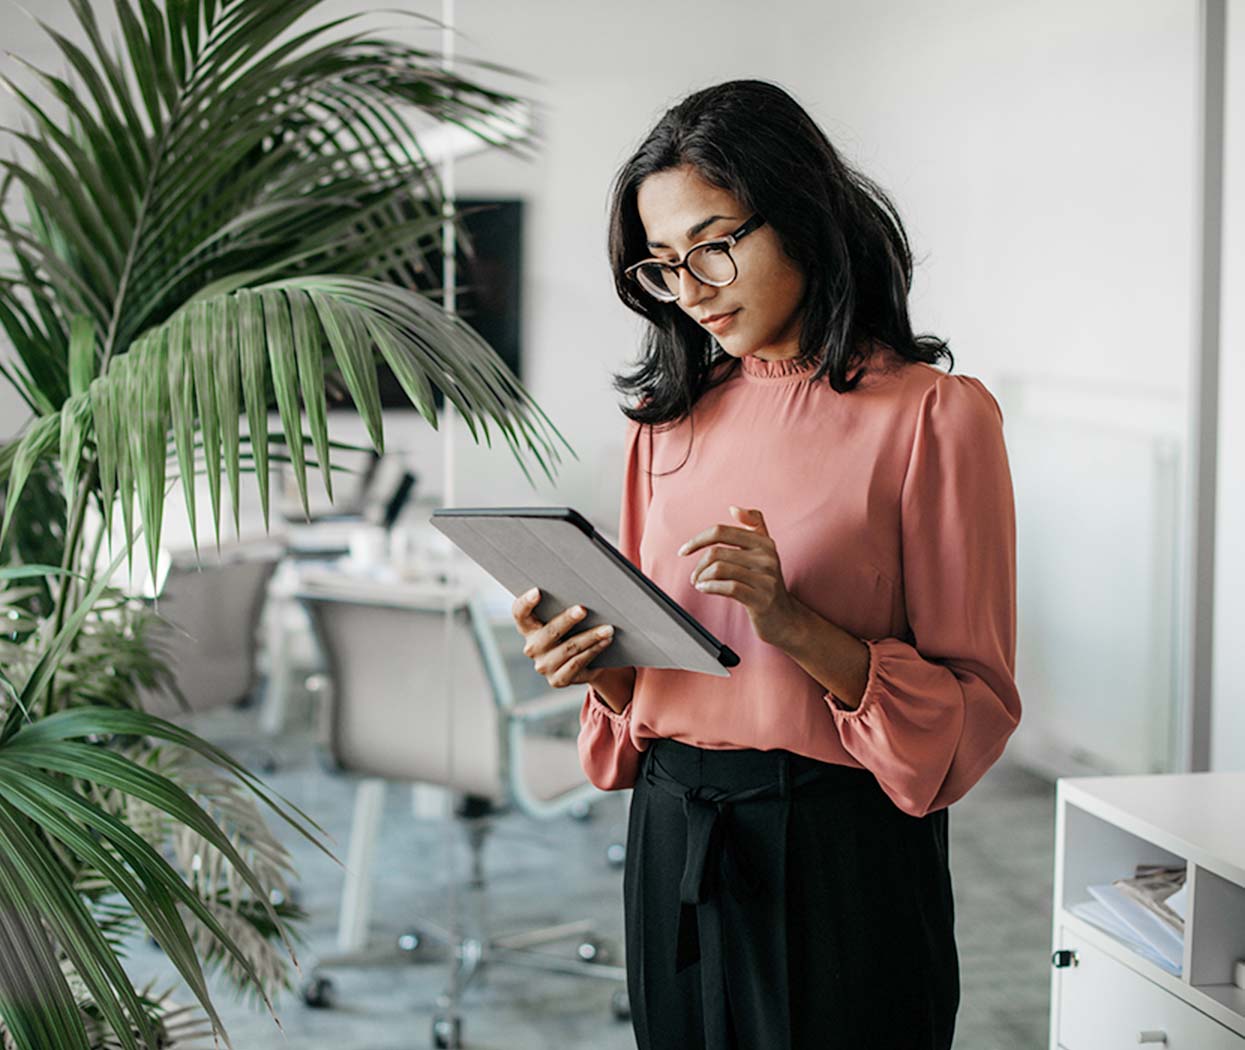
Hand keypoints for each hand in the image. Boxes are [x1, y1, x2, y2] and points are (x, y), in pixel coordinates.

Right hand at [510, 588, 619, 689]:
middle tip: (583, 609)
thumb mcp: (564, 620)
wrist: (582, 664)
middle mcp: (532, 647)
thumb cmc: (572, 632)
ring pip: (569, 648)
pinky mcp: (558, 680)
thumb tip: (585, 592)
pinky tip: (605, 641)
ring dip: (591, 637)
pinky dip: (594, 650)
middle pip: (550, 632)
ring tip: (608, 628)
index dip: (526, 603)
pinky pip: (577, 663)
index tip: (537, 591)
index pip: (520, 613)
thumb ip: (563, 608)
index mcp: (528, 628)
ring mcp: (544, 666)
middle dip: (568, 619)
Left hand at [678, 505, 798, 646]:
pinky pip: (728, 587)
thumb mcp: (765, 552)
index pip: (721, 531)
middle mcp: (767, 557)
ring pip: (719, 569)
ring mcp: (766, 578)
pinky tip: (705, 590)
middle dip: (698, 566)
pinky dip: (710, 588)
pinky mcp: (761, 599)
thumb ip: (754, 526)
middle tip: (694, 577)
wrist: (786, 618)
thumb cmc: (767, 584)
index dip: (698, 540)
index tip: (684, 551)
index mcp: (764, 542)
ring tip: (700, 584)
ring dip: (702, 578)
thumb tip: (734, 508)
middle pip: (716, 552)